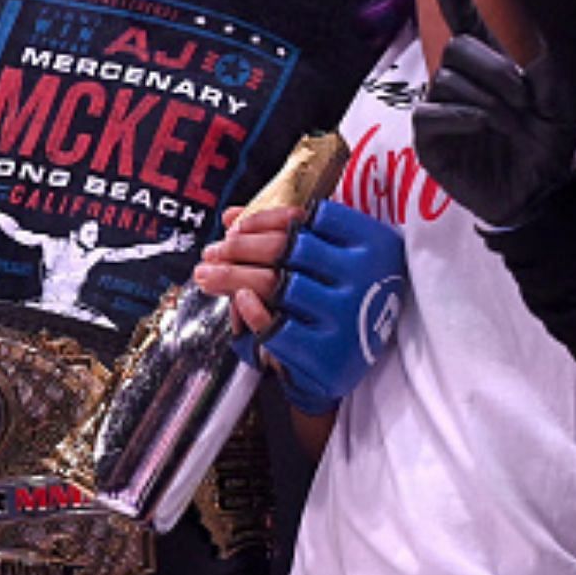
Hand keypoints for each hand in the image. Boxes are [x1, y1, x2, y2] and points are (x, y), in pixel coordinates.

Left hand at [202, 200, 406, 413]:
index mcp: (368, 241)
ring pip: (274, 284)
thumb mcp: (329, 258)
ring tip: (206, 275)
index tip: (235, 227)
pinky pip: (278, 328)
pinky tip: (238, 300)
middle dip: (238, 248)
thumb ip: (284, 233)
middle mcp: (361, 274)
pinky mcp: (327, 352)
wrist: (360, 357)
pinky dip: (251, 311)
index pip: (306, 220)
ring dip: (230, 276)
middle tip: (212, 252)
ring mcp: (346, 313)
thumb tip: (230, 217)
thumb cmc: (340, 298)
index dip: (262, 220)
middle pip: (284, 249)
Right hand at [412, 0, 575, 226]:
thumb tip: (526, 48)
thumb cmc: (548, 147)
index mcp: (490, 62)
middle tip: (523, 102)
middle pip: (458, 48)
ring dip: (488, 102)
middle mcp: (459, 77)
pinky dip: (462, 116)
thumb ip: (548, 73)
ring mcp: (439, 104)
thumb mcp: (561, 107)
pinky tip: (483, 128)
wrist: (537, 196)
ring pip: (449, 80)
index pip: (463, 15)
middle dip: (496, 70)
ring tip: (510, 127)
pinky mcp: (428, 135)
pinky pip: (432, 111)